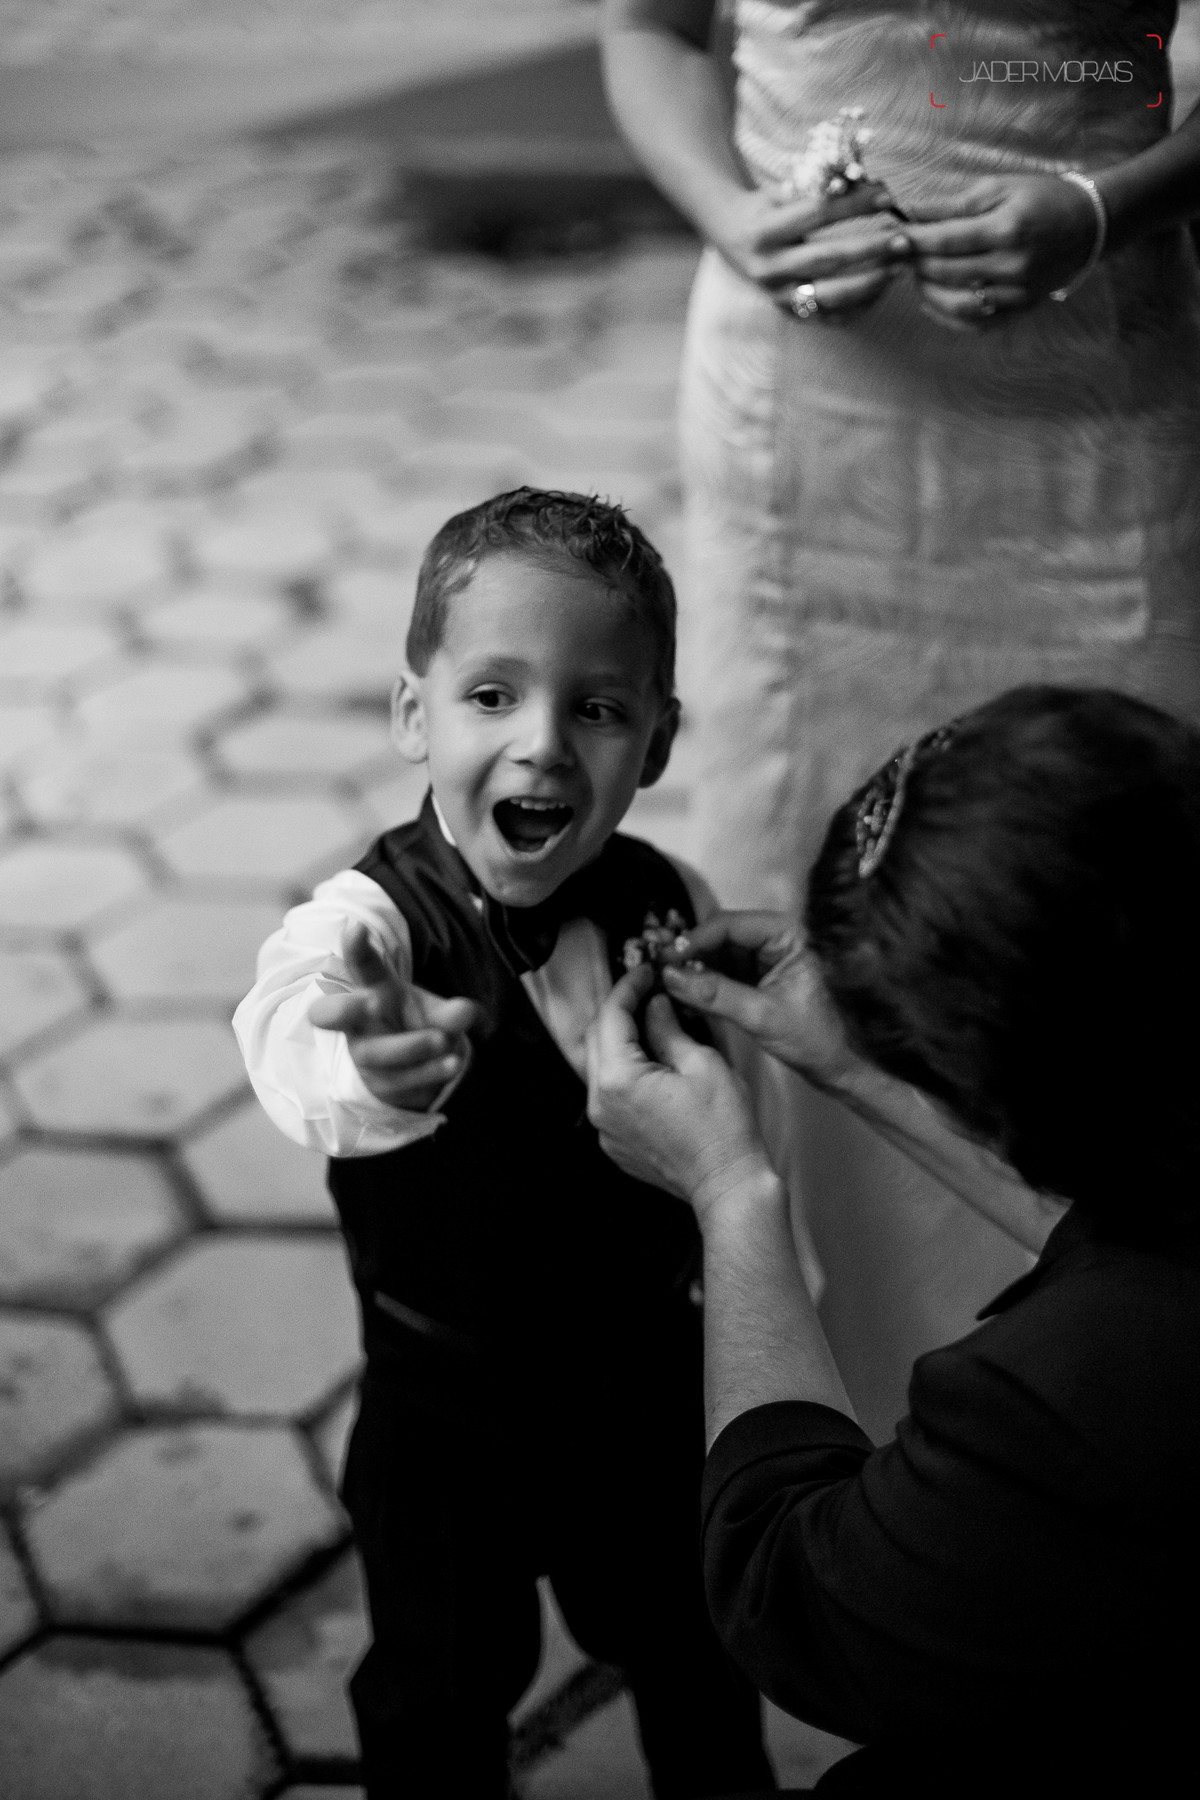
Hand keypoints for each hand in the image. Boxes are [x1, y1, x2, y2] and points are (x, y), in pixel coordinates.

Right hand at [308, 923, 479, 1110]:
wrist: (415, 1069)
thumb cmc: (415, 1024)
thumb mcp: (436, 1012)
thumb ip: (451, 1013)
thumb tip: (467, 1012)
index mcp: (372, 990)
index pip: (362, 967)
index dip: (357, 948)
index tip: (356, 927)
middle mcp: (360, 1022)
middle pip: (333, 1013)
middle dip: (342, 1008)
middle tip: (373, 1001)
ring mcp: (366, 1054)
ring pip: (377, 1052)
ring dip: (410, 1046)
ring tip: (442, 1040)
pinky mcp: (379, 1083)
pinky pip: (401, 1080)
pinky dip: (428, 1071)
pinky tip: (452, 1063)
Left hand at [586, 963, 772, 1220]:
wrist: (727, 1184)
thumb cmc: (723, 1129)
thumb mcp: (702, 1063)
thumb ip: (668, 1028)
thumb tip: (655, 1005)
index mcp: (619, 1080)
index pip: (611, 1017)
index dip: (627, 987)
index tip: (643, 973)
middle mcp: (600, 1105)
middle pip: (597, 1040)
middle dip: (619, 1011)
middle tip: (645, 992)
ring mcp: (604, 1127)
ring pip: (599, 1068)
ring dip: (619, 1042)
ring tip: (649, 1024)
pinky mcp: (614, 1142)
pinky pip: (608, 1096)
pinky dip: (623, 1073)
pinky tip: (651, 1064)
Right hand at [660, 911, 856, 1088]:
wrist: (842, 1066)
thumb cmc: (818, 1037)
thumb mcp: (763, 1015)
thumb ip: (717, 994)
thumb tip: (672, 977)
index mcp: (787, 934)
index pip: (730, 924)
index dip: (695, 939)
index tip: (667, 959)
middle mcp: (775, 939)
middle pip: (720, 936)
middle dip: (691, 954)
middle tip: (661, 972)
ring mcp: (766, 960)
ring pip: (718, 955)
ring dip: (694, 969)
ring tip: (668, 985)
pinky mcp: (758, 980)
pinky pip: (724, 974)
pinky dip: (705, 984)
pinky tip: (685, 995)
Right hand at [706, 183, 908, 317]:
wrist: (730, 237)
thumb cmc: (766, 208)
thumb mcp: (783, 192)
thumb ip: (821, 191)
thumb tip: (872, 186)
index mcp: (764, 232)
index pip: (816, 214)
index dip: (854, 205)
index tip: (887, 197)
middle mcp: (768, 268)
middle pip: (827, 258)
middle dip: (870, 248)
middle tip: (903, 240)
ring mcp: (777, 296)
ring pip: (831, 294)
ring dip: (871, 282)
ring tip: (899, 267)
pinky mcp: (787, 313)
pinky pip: (829, 317)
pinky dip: (859, 307)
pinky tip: (881, 289)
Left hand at [899, 173, 1100, 328]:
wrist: (1087, 226)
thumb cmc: (1040, 199)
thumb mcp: (999, 188)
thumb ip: (952, 204)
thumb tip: (908, 212)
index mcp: (1007, 228)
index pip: (945, 240)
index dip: (913, 240)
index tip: (892, 236)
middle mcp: (1012, 265)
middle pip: (945, 272)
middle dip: (916, 263)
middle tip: (902, 254)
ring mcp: (1016, 292)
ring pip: (954, 303)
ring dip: (926, 291)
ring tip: (917, 274)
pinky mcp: (1018, 310)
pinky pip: (973, 323)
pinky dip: (946, 315)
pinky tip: (933, 299)